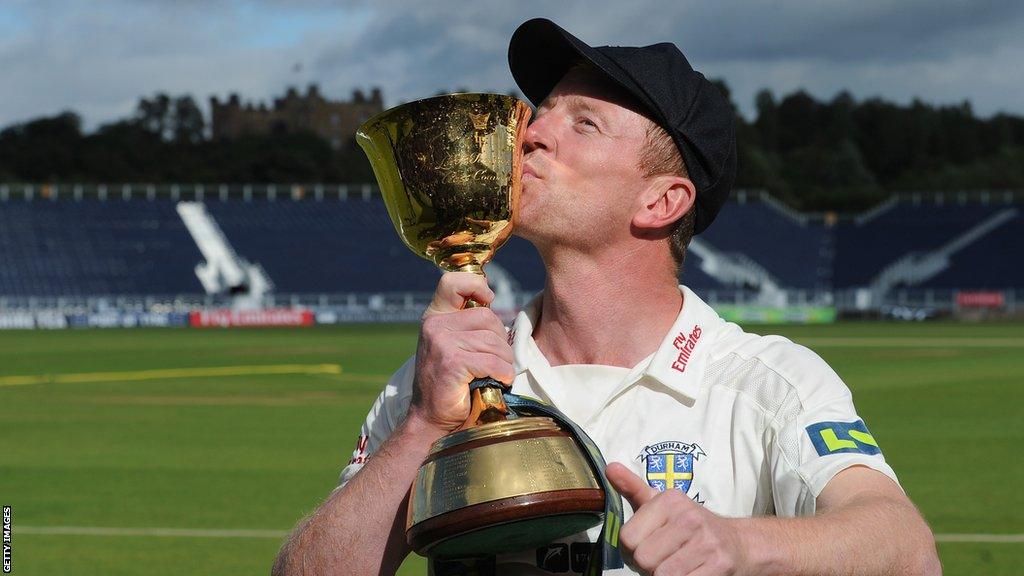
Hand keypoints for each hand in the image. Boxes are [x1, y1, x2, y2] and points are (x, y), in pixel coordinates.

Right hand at [408, 272, 514, 435]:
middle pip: (488, 317)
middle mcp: (434, 326)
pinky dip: (503, 374)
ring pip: (494, 341)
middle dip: (500, 341)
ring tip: (495, 374)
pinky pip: (493, 361)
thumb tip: (490, 299)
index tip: (488, 299)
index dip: (476, 285)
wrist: (431, 420)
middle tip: (495, 362)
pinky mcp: (452, 362)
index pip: (453, 283)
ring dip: (504, 361)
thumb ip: (466, 323)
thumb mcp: (453, 345)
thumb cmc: (450, 384)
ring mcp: (441, 342)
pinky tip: (498, 381)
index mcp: (434, 317)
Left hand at [607, 462, 751, 575]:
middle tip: (663, 560)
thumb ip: (633, 489)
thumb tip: (610, 468)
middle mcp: (689, 517)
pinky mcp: (720, 565)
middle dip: (649, 566)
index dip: (632, 550)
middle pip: (643, 559)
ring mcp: (706, 542)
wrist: (739, 544)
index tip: (646, 547)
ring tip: (676, 566)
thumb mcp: (663, 504)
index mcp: (670, 500)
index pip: (627, 538)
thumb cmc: (691, 526)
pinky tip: (691, 573)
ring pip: (662, 575)